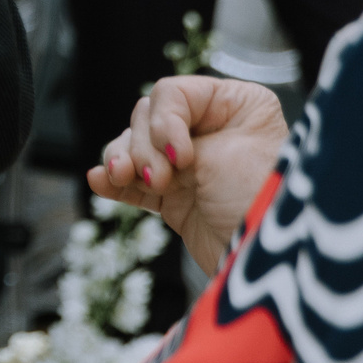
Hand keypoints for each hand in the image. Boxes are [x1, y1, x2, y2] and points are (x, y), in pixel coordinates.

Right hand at [87, 73, 287, 275]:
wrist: (261, 268)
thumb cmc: (259, 203)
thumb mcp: (222, 154)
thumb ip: (172, 136)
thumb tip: (130, 141)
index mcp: (237, 106)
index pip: (175, 94)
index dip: (165, 122)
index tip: (180, 157)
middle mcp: (212, 130)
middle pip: (148, 119)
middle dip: (144, 147)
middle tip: (160, 179)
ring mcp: (190, 166)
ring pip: (134, 148)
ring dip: (122, 161)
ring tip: (121, 179)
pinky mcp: (174, 198)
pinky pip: (132, 183)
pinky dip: (113, 182)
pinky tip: (100, 182)